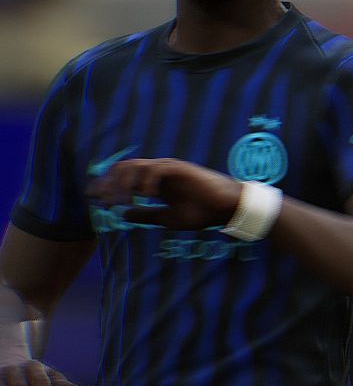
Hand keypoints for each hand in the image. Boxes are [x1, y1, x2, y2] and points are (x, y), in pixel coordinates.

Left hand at [87, 159, 242, 230]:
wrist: (227, 209)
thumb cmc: (202, 213)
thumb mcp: (168, 218)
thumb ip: (146, 214)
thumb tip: (123, 213)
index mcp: (154, 182)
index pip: (123, 178)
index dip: (106, 187)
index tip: (92, 199)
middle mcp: (158, 172)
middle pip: (123, 169)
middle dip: (108, 184)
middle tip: (100, 200)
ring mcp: (167, 167)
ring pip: (134, 167)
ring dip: (122, 184)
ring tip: (120, 202)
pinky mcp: (178, 168)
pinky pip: (153, 169)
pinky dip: (144, 182)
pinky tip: (144, 197)